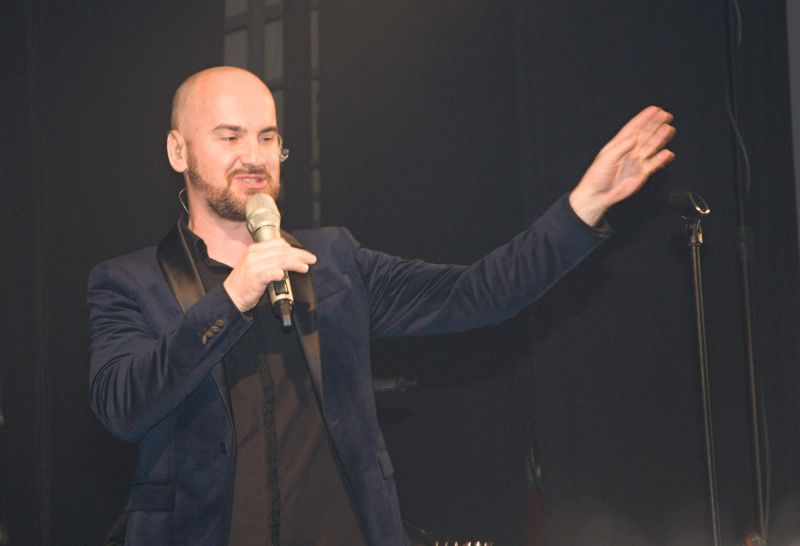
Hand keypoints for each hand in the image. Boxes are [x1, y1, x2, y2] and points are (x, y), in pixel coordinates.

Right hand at [223, 239, 316, 311]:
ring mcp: (254, 265)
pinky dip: (280, 273)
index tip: (303, 254)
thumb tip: (288, 257)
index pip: (278, 243)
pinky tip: (285, 276)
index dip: (293, 248)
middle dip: (299, 255)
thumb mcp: (255, 264)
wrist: (231, 296)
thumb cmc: (245, 282)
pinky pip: (272, 272)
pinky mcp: (255, 277)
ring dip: (295, 264)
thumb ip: (269, 258)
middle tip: (311, 259)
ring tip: (304, 267)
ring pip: (280, 260)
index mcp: (255, 249)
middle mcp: (254, 254)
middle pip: (282, 251)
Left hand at [569, 106, 675, 225]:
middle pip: (645, 134)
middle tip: (666, 115)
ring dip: (660, 138)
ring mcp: (636, 161)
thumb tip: (634, 137)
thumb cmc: (597, 176)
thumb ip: (621, 147)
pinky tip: (668, 153)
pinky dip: (661, 159)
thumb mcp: (607, 159)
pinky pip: (654, 163)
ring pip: (651, 146)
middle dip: (655, 124)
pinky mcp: (641, 173)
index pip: (633, 128)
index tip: (654, 109)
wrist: (598, 195)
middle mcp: (629, 151)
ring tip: (669, 129)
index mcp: (619, 145)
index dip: (644, 118)